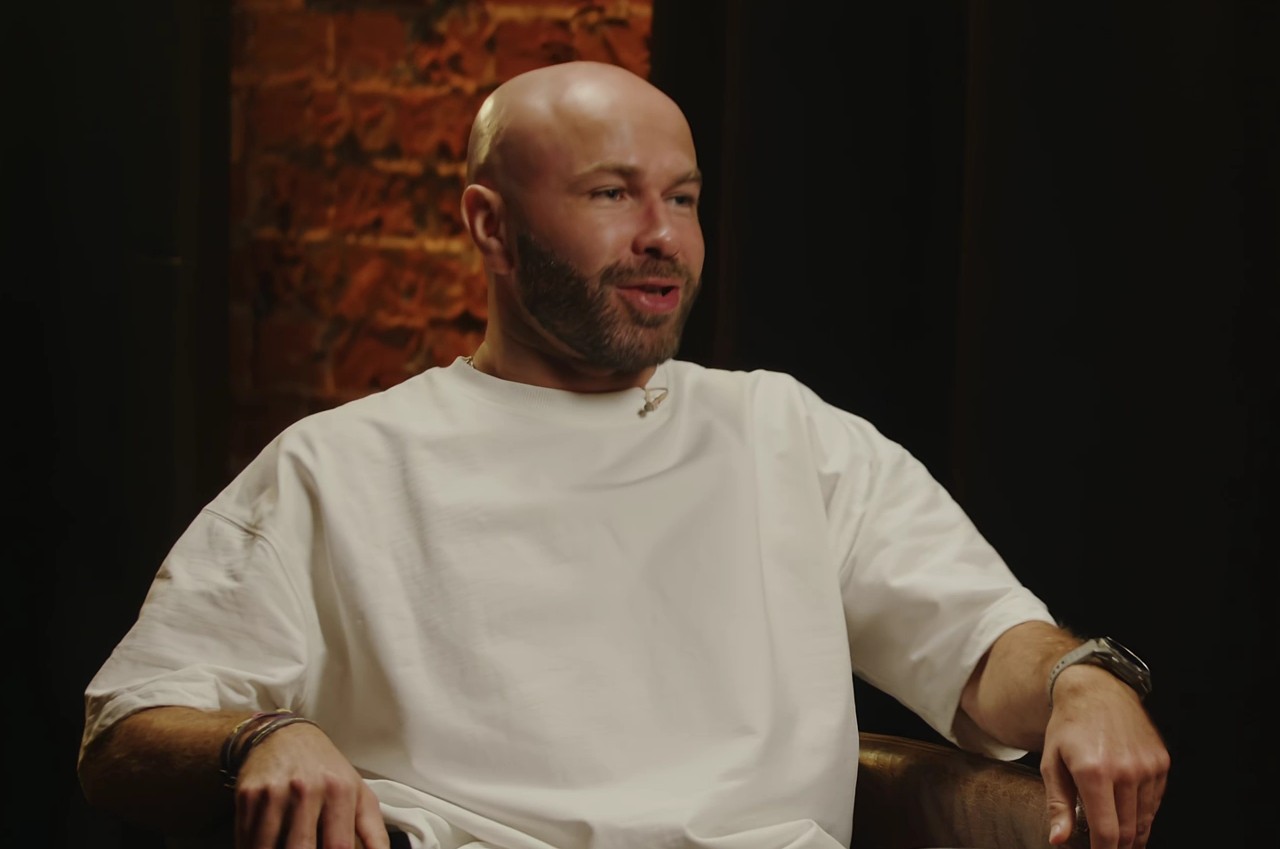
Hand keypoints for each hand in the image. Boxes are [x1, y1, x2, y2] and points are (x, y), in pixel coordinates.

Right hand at [232, 721, 389, 848]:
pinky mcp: (249, 795)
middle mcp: (307, 789)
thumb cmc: (326, 770)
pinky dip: (253, 848)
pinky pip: (248, 840)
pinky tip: (266, 845)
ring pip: (269, 848)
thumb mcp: (358, 792)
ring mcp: (275, 792)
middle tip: (304, 848)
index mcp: (340, 790)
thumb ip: (374, 831)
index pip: (339, 847)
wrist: (284, 736)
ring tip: (285, 846)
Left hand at [1040, 664, 1168, 848]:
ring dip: (1132, 833)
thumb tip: (1059, 840)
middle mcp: (1126, 770)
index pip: (1107, 831)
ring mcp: (1148, 766)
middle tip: (1104, 846)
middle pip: (1128, 830)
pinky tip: (1128, 812)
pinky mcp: (1161, 762)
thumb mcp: (1052, 762)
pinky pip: (1154, 802)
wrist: (1097, 690)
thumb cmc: (1068, 727)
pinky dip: (1143, 813)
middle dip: (1117, 846)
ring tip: (1116, 836)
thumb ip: (1057, 804)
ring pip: (1144, 819)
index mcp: (1094, 772)